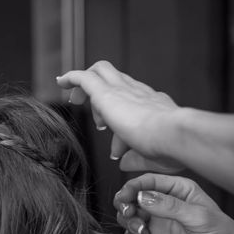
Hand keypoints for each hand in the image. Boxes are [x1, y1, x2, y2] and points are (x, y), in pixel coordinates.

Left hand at [56, 61, 183, 173]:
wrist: (173, 135)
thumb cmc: (169, 148)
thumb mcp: (151, 156)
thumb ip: (135, 158)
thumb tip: (122, 162)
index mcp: (153, 104)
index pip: (132, 101)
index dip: (119, 119)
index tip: (114, 140)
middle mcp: (139, 92)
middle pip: (117, 80)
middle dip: (102, 95)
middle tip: (95, 118)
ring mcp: (122, 89)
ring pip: (101, 71)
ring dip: (86, 86)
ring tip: (74, 101)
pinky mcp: (106, 93)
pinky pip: (85, 77)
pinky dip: (72, 77)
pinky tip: (60, 81)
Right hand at [114, 173, 233, 233]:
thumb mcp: (198, 217)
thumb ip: (169, 206)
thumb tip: (142, 197)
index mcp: (178, 189)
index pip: (148, 181)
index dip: (132, 188)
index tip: (124, 198)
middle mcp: (165, 203)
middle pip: (133, 197)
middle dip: (126, 206)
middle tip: (129, 215)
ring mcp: (158, 221)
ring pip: (130, 216)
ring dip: (129, 223)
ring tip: (141, 232)